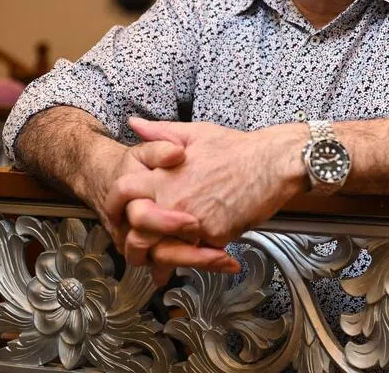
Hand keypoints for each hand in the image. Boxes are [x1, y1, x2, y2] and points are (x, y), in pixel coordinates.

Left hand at [107, 118, 307, 277]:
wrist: (273, 163)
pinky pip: (196, 254)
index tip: (117, 215)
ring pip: (163, 250)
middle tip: (136, 251)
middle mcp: (175, 198)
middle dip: (133, 244)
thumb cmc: (238, 149)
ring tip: (163, 266)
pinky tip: (197, 259)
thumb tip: (135, 123)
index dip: (114, 205)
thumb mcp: (196, 133)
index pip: (122, 192)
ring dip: (161, 259)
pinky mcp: (215, 235)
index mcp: (165, 173)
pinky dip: (195, 259)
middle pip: (136, 230)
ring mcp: (194, 219)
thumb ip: (160, 132)